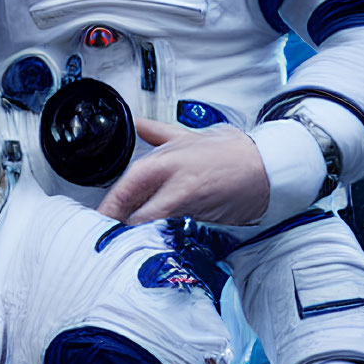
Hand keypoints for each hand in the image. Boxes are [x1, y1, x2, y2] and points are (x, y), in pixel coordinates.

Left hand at [98, 120, 268, 226]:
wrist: (265, 167)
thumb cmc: (230, 152)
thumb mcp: (188, 135)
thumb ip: (158, 132)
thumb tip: (137, 123)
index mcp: (165, 160)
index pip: (127, 186)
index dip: (109, 206)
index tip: (98, 218)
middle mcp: (172, 182)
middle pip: (134, 211)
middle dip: (117, 225)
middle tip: (105, 235)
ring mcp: (185, 202)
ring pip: (150, 223)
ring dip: (135, 232)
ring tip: (122, 239)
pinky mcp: (199, 217)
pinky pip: (171, 228)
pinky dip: (158, 234)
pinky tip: (151, 240)